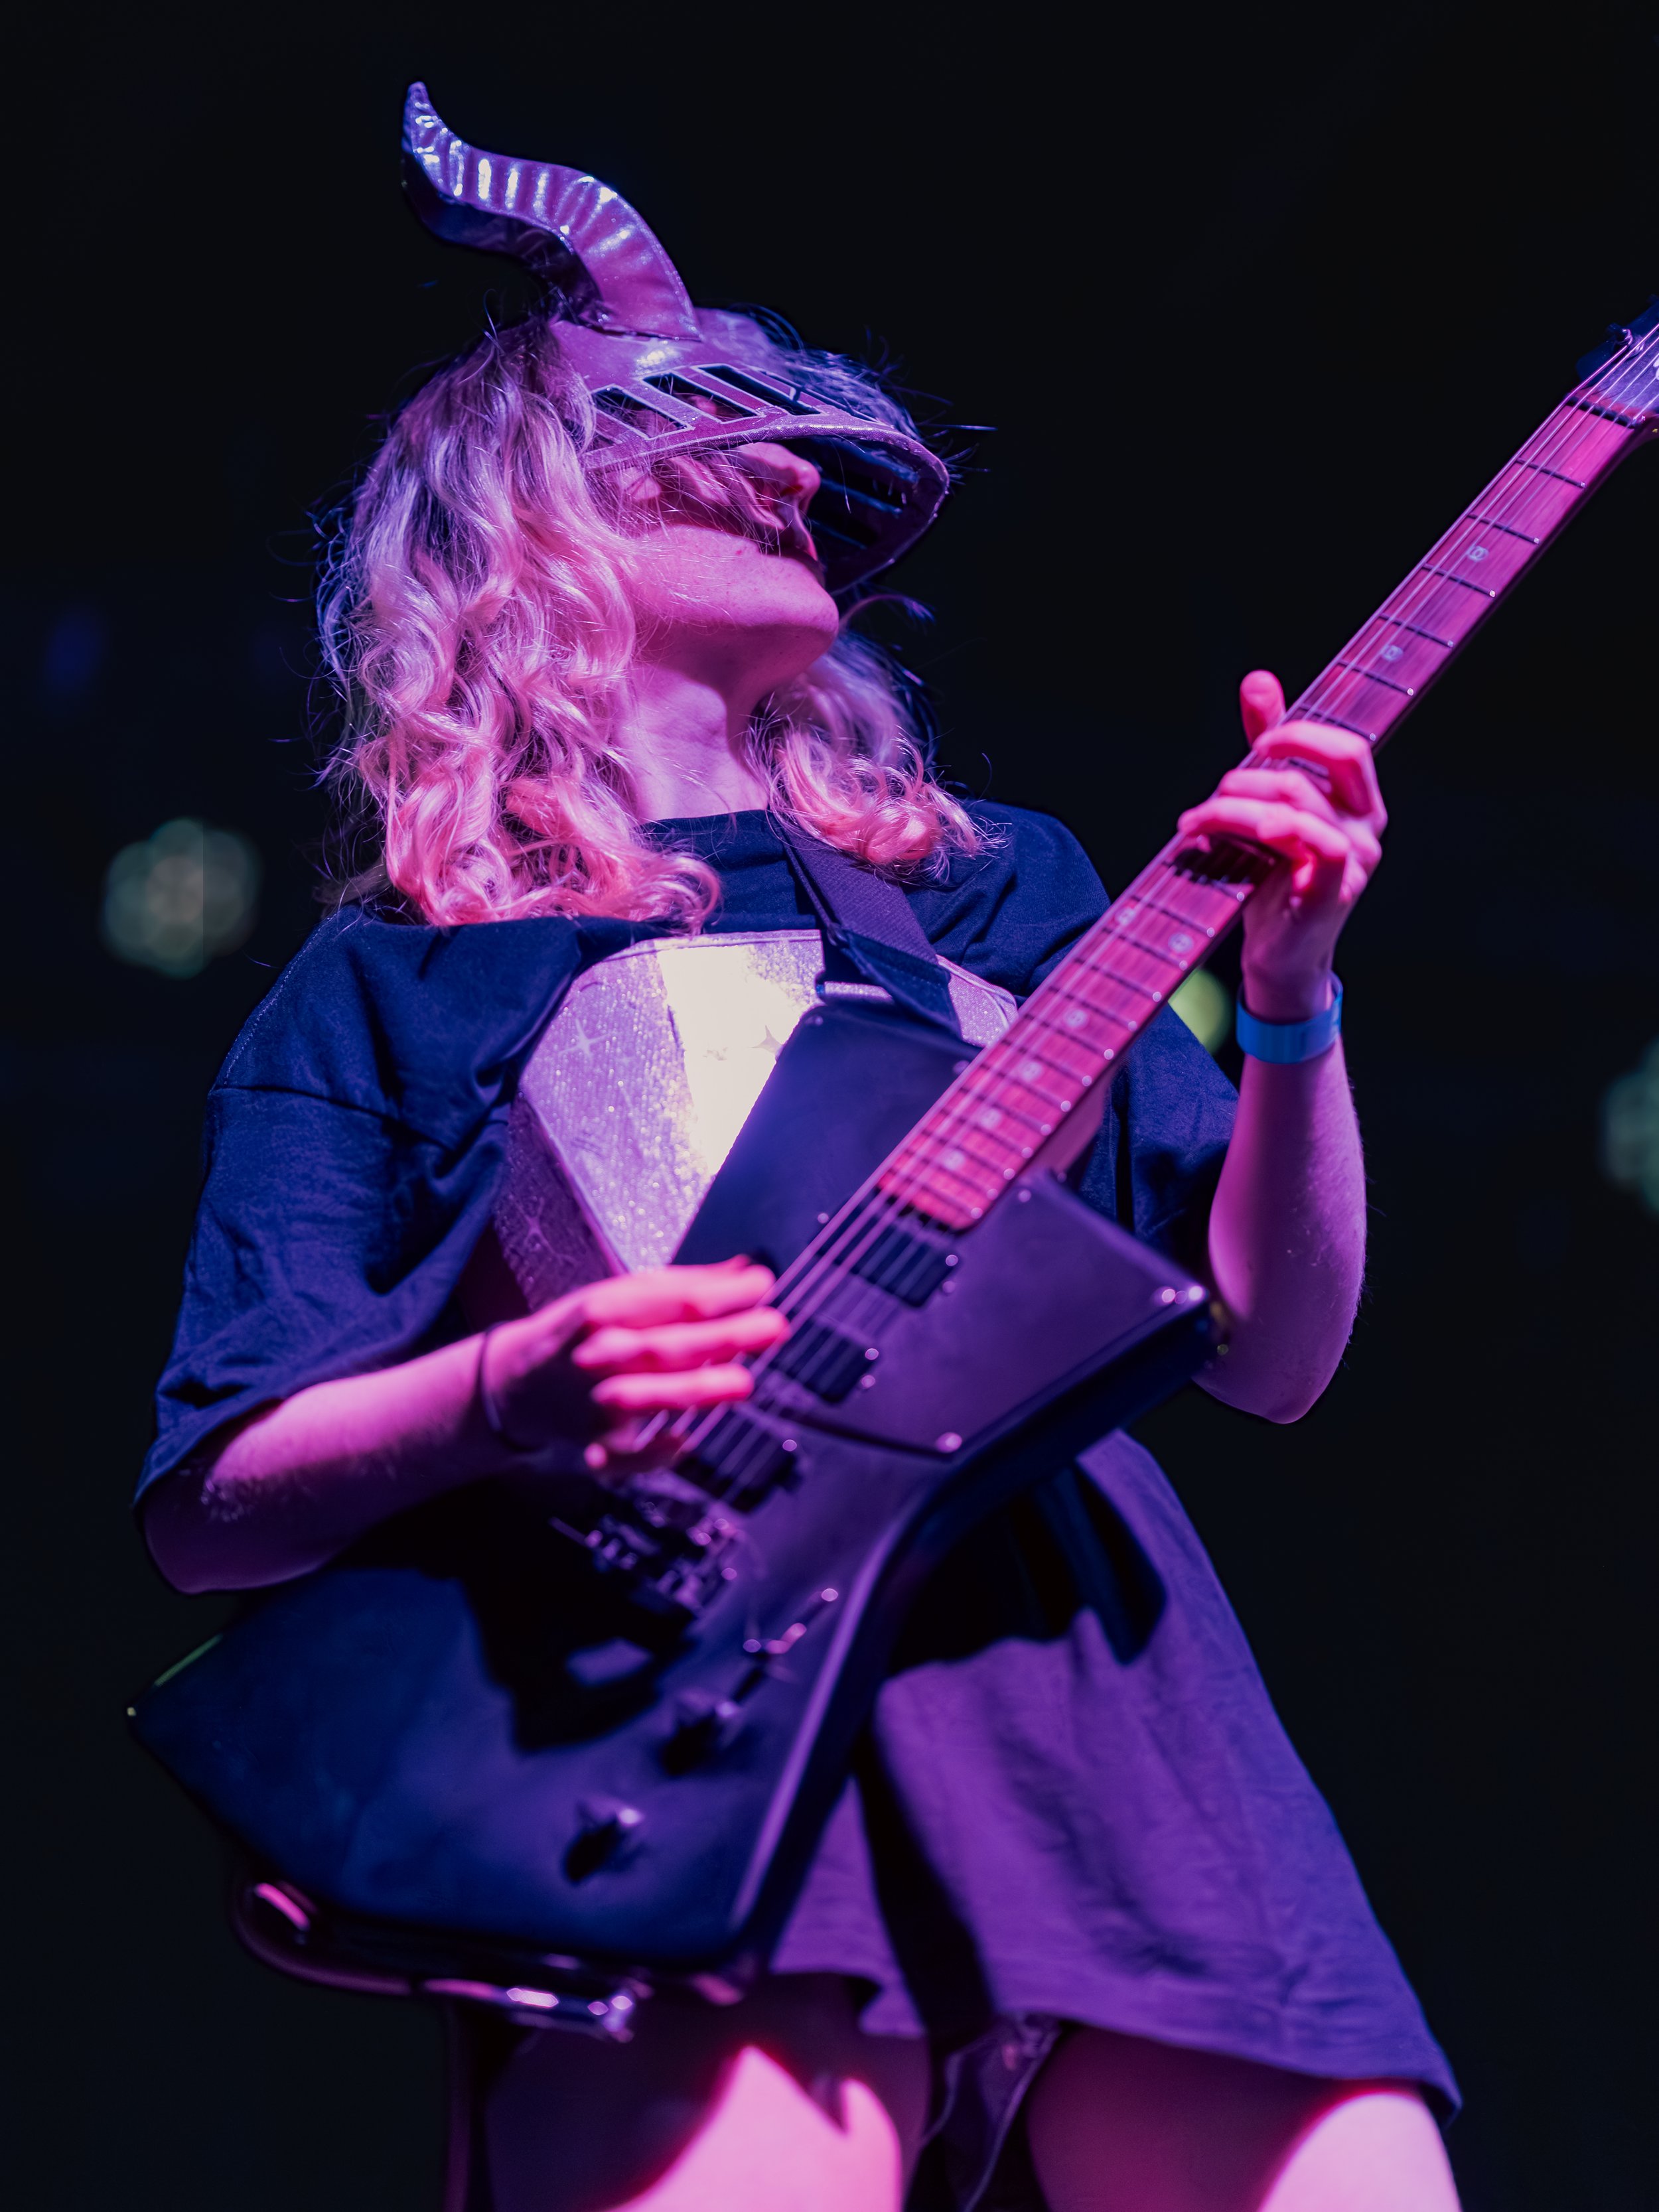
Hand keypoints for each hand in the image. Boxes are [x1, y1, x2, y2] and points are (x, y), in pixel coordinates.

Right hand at [479, 1258, 788, 1475]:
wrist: (513, 1385)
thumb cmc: (577, 1334)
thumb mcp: (617, 1296)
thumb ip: (681, 1287)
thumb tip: (742, 1270)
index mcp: (601, 1310)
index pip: (673, 1300)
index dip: (722, 1293)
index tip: (762, 1283)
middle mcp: (596, 1357)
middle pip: (666, 1346)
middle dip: (723, 1336)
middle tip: (773, 1326)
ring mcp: (593, 1406)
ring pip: (646, 1398)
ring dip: (695, 1390)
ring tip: (742, 1382)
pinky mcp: (594, 1450)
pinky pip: (627, 1459)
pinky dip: (653, 1454)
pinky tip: (683, 1440)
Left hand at [1176, 669, 1386, 1021]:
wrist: (1276, 956)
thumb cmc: (1272, 880)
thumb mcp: (1267, 806)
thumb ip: (1268, 748)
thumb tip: (1258, 679)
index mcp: (1357, 802)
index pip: (1348, 746)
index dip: (1302, 731)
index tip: (1258, 740)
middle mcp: (1366, 827)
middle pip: (1330, 763)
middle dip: (1262, 765)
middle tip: (1215, 791)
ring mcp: (1355, 860)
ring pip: (1298, 803)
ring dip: (1234, 805)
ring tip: (1195, 822)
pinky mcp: (1334, 892)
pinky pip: (1317, 845)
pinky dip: (1271, 830)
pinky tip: (1235, 837)